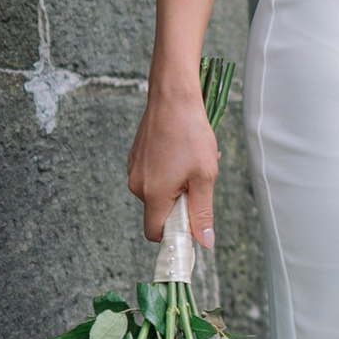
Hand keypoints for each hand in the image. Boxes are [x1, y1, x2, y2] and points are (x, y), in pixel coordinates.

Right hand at [128, 75, 219, 248]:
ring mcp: (134, 169)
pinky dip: (169, 172)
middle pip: (159, 211)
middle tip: (199, 180)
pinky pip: (154, 176)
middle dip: (181, 203)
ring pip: (158, 192)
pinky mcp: (136, 157)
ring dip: (177, 185)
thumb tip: (204, 242)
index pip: (155, 233)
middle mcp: (137, 185)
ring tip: (193, 162)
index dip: (174, 234)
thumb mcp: (205, 175)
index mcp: (152, 194)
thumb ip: (202, 212)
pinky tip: (183, 152)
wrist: (173, 96)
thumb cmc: (190, 133)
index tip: (192, 224)